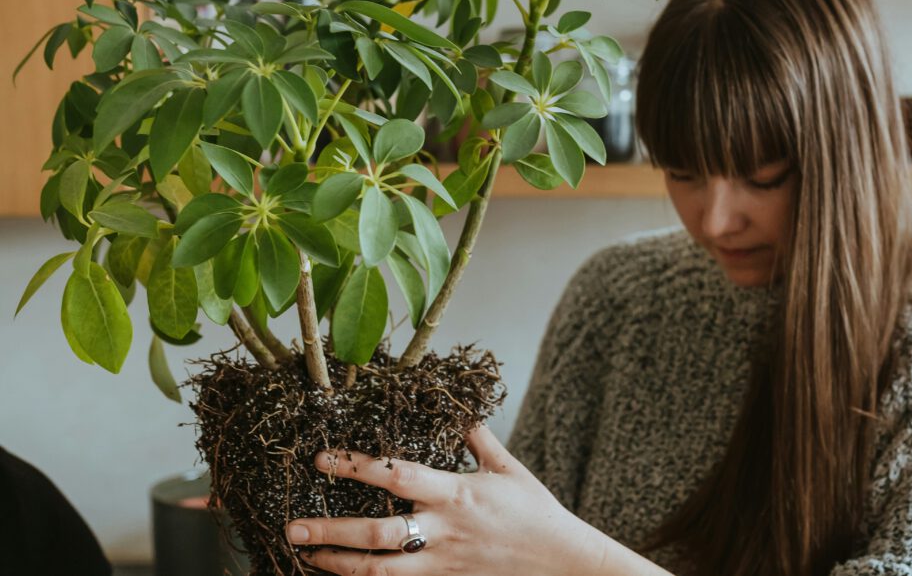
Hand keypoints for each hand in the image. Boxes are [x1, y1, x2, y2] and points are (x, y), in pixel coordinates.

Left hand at [285, 424, 605, 575]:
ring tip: (305, 556)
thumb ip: (477, 438)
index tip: (322, 460)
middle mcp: (443, 532)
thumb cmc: (537, 512)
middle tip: (292, 528)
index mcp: (456, 494)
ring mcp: (443, 564)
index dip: (357, 467)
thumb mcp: (508, 468)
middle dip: (330, 533)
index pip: (397, 477)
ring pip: (381, 571)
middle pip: (377, 535)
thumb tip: (458, 409)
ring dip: (338, 565)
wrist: (563, 564)